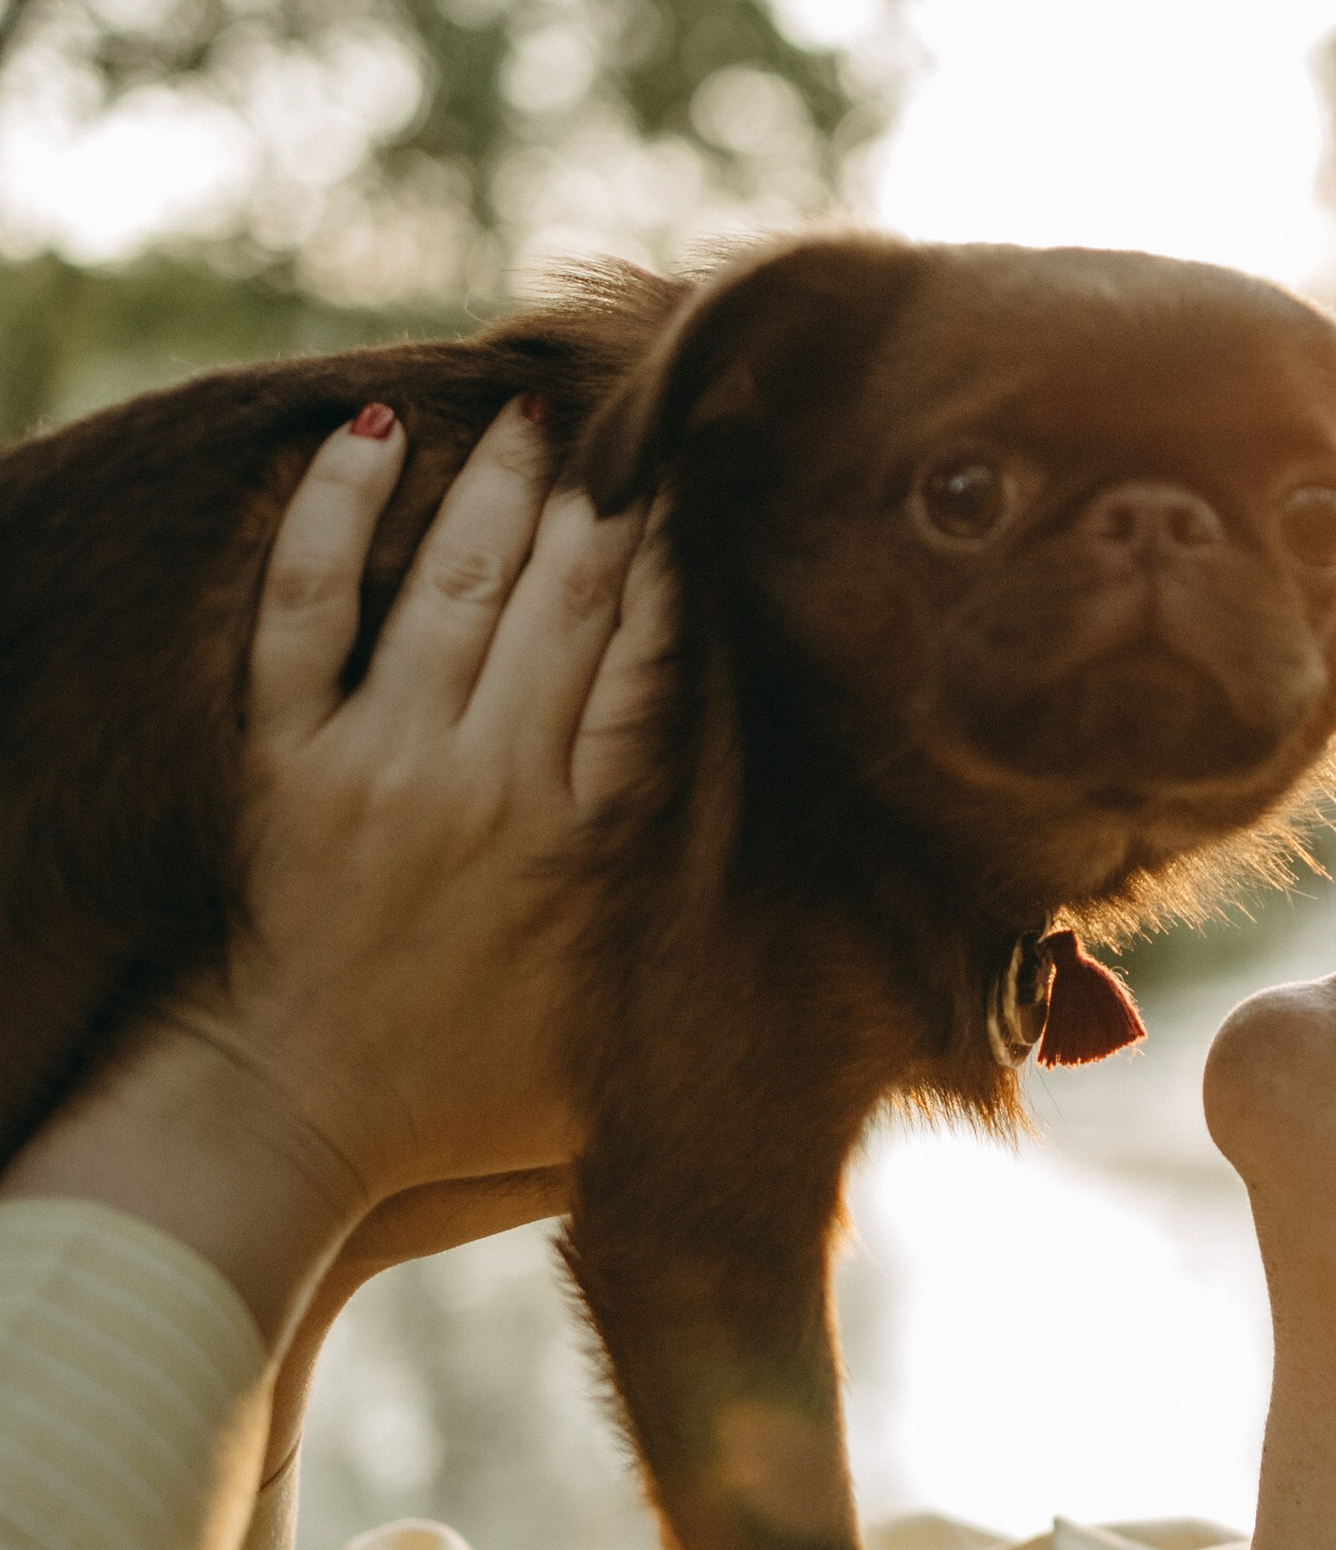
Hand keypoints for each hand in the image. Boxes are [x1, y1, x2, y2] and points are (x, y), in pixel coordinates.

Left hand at [0, 399, 668, 1341]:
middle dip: (607, 507)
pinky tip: (369, 439)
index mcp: (585, 854)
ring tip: (542, 419)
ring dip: (503, 490)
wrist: (288, 1129)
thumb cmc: (469, 1102)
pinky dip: (330, 515)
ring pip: (450, 587)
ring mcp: (377, 767)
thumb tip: (838, 922)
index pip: (650, 673)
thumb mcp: (627, 1045)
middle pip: (562, 607)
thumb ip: (704, 956)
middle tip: (639, 427)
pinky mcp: (283, 766)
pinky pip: (302, 610)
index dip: (679, 574)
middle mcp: (488, 791)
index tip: (704, 501)